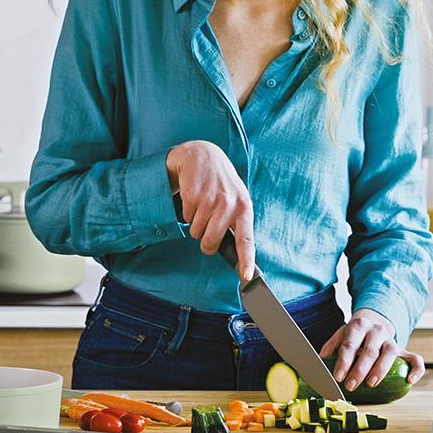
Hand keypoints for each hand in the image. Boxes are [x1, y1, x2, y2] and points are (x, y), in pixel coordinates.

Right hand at [167, 140, 255, 281]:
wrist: (202, 155)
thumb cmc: (221, 183)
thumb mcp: (235, 198)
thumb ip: (235, 222)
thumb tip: (235, 253)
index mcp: (244, 207)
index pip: (246, 239)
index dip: (246, 260)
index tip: (246, 277)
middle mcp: (229, 203)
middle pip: (211, 241)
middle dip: (205, 242)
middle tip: (206, 230)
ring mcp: (211, 198)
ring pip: (196, 231)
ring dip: (195, 223)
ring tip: (202, 205)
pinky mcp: (194, 194)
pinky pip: (186, 218)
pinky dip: (187, 212)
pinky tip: (194, 197)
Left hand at [319, 309, 426, 389]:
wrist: (374, 320)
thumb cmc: (354, 334)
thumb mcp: (340, 334)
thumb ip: (330, 346)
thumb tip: (319, 362)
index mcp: (358, 326)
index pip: (350, 344)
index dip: (344, 362)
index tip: (338, 377)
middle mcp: (376, 331)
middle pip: (369, 350)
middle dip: (359, 370)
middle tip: (351, 385)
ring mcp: (392, 340)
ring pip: (390, 353)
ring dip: (380, 370)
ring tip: (371, 384)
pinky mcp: (404, 350)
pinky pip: (415, 359)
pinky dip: (415, 370)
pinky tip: (409, 381)